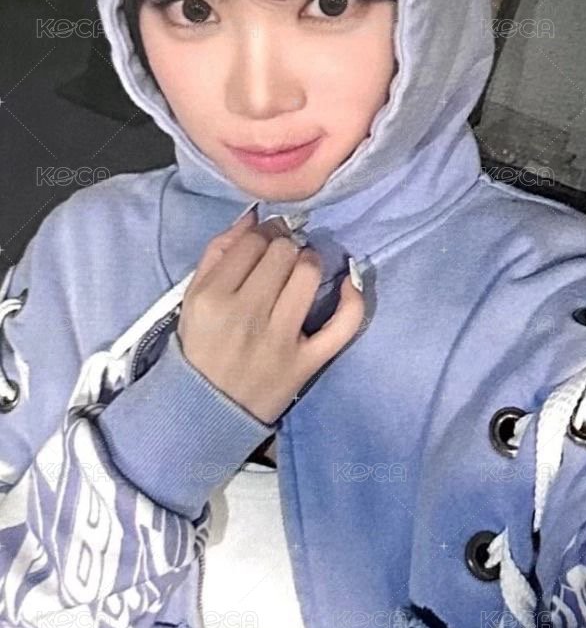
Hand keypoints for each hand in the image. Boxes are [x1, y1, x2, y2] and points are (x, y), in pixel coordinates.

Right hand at [176, 209, 364, 424]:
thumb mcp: (192, 300)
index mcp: (212, 297)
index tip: (265, 243)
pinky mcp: (307, 362)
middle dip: (285, 247)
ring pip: (309, 274)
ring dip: (310, 262)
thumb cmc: (200, 349)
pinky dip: (352, 299)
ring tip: (302, 270)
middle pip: (283, 253)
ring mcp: (280, 339)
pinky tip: (346, 283)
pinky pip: (342, 324)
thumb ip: (217, 254)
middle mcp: (247, 314)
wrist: (206, 411)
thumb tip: (253, 216)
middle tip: (282, 258)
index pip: (252, 242)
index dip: (263, 234)